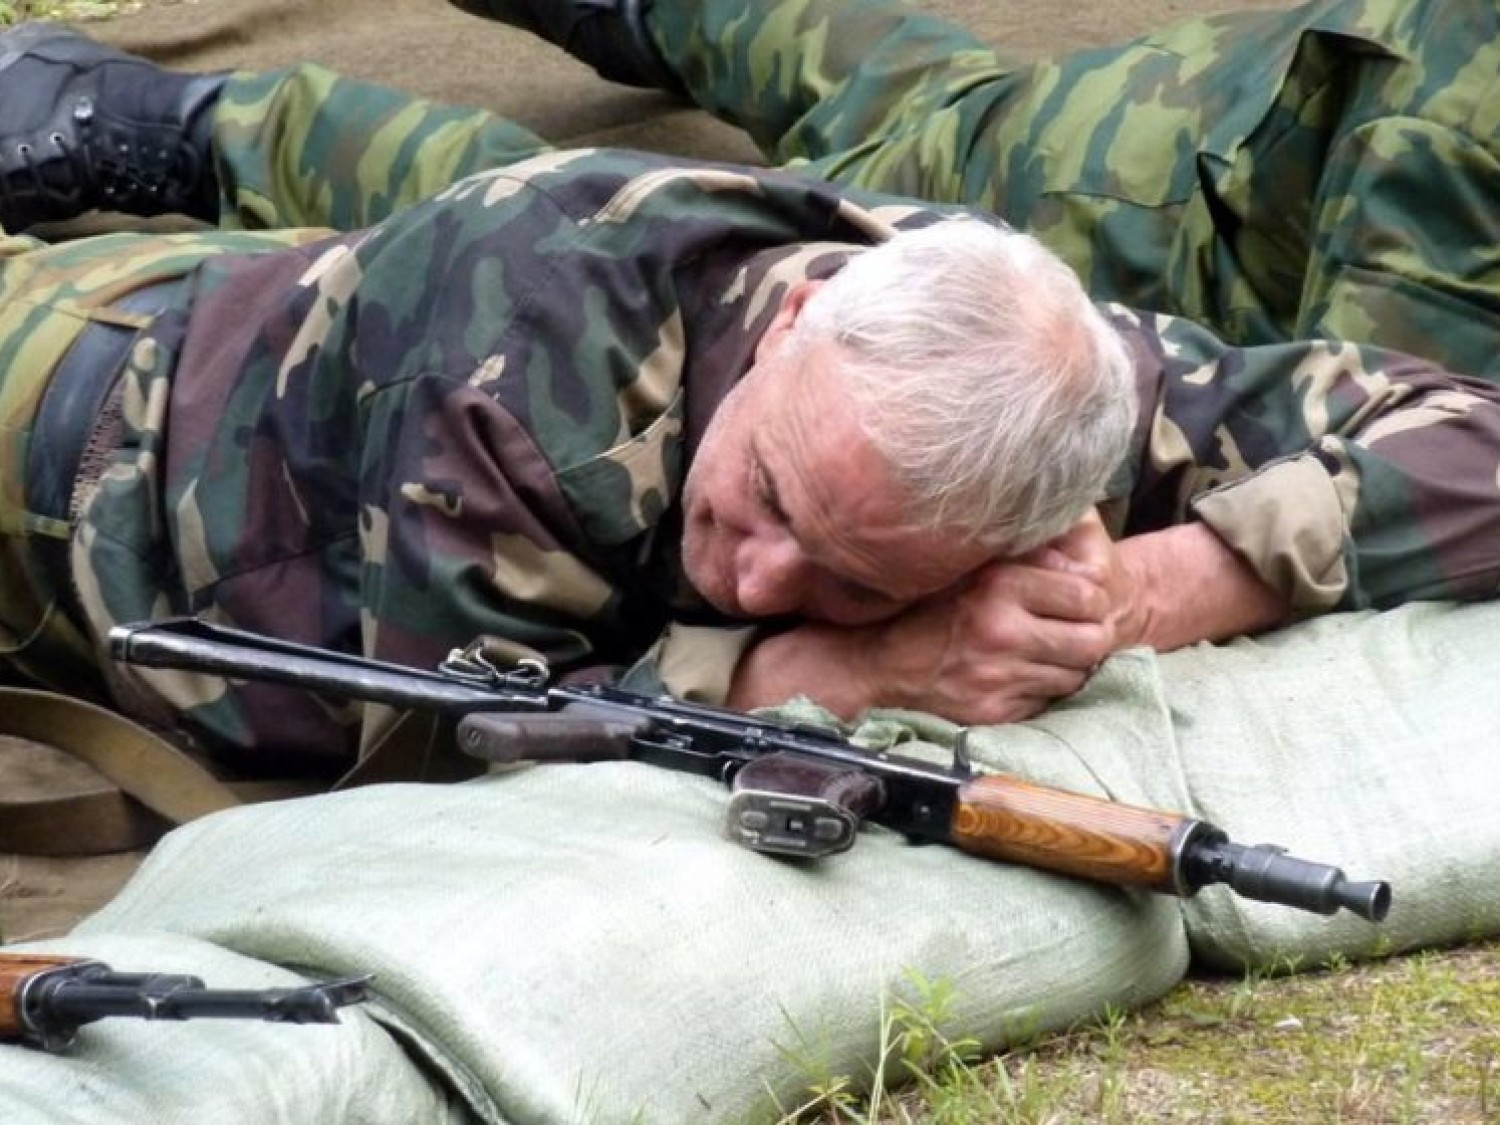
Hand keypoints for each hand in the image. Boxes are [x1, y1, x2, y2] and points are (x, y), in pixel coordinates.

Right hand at [729, 518, 1115, 724]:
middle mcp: (1001, 631)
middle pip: (1092, 639)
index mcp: (998, 585)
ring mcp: (999, 676)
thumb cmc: (926, 609)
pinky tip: (1019, 677)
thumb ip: (1020, 556)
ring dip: (1067, 666)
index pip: (1087, 594)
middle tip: (1074, 633)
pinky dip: (1041, 691)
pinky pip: (1047, 702)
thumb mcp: (969, 568)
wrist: (876, 667)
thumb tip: (1076, 551)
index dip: (1091, 600)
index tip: (1080, 602)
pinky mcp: (995, 711)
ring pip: (1076, 675)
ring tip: (1044, 654)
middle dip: (1089, 637)